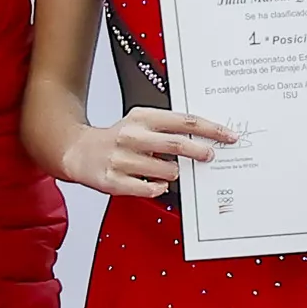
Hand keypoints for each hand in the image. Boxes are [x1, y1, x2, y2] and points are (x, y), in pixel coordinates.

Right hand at [57, 108, 234, 198]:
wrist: (78, 152)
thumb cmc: (117, 138)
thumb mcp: (140, 122)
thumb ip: (168, 127)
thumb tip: (204, 137)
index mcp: (142, 118)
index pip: (184, 120)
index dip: (210, 129)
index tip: (228, 136)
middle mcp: (131, 136)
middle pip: (177, 144)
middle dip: (199, 151)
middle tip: (210, 156)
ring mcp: (122, 159)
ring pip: (167, 171)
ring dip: (175, 173)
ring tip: (168, 170)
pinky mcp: (114, 181)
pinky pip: (150, 189)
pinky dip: (159, 188)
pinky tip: (155, 183)